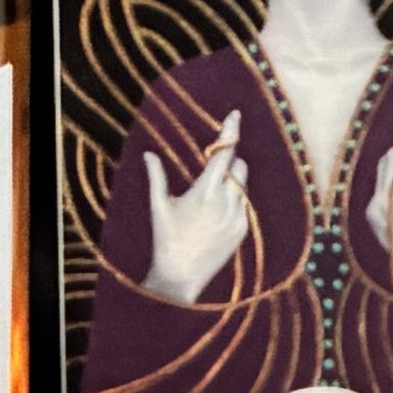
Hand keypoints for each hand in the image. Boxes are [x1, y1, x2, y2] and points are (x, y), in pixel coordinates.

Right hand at [144, 113, 253, 304]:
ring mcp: (237, 217)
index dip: (230, 132)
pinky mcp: (243, 229)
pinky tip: (215, 213)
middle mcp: (225, 202)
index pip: (224, 153)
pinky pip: (244, 205)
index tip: (235, 115)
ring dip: (232, 181)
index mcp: (204, 192)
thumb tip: (148, 154)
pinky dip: (234, 201)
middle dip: (228, 162)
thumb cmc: (165, 238)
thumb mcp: (159, 206)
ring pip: (243, 185)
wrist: (180, 276)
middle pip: (238, 166)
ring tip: (210, 196)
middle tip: (210, 169)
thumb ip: (156, 176)